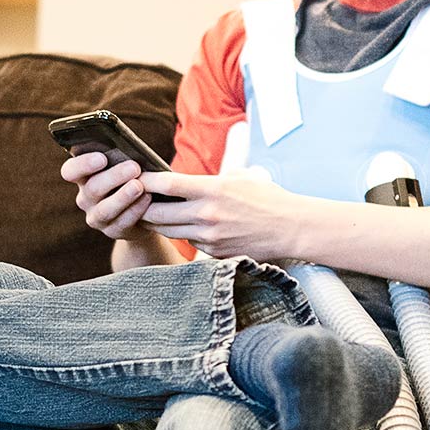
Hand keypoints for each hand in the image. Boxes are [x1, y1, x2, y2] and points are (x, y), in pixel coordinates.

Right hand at [60, 151, 157, 240]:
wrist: (144, 210)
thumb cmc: (132, 177)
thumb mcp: (125, 165)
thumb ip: (123, 158)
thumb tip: (132, 149)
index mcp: (83, 176)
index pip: (70, 171)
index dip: (83, 165)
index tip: (102, 158)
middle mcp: (86, 197)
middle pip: (92, 189)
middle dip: (113, 177)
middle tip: (134, 167)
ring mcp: (96, 216)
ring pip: (105, 209)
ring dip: (123, 196)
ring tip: (139, 186)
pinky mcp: (112, 231)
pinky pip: (121, 223)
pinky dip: (135, 210)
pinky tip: (146, 198)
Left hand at [138, 170, 308, 259]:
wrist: (292, 229)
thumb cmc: (268, 199)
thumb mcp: (240, 177)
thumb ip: (211, 178)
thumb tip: (185, 179)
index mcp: (213, 190)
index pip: (167, 185)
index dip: (147, 181)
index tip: (137, 177)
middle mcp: (207, 214)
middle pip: (159, 213)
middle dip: (143, 207)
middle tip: (137, 200)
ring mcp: (209, 237)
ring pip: (169, 231)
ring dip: (158, 223)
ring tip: (152, 213)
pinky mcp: (214, 253)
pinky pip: (189, 243)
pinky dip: (183, 235)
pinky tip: (183, 227)